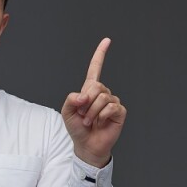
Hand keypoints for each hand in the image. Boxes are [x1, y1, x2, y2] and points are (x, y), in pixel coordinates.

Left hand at [61, 37, 126, 166]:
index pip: (95, 69)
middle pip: (96, 86)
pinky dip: (102, 116)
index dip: (100, 54)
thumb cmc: (78, 129)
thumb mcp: (67, 113)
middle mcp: (103, 93)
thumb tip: (84, 95)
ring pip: (103, 98)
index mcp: (90, 90)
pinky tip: (101, 123)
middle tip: (83, 115)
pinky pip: (111, 107)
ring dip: (92, 112)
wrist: (87, 146)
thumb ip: (71, 99)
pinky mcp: (119, 111)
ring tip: (91, 122)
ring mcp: (112, 102)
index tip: (107, 41)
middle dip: (86, 102)